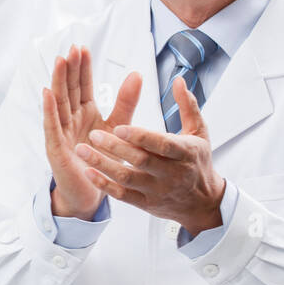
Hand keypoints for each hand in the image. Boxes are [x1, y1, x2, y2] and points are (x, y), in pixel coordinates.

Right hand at [42, 45, 141, 219]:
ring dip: (58, 82)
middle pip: (69, 89)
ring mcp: (61, 132)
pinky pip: (51, 125)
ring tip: (60, 61)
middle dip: (70, 69)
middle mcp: (71, 119)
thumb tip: (137, 74)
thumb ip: (125, 102)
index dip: (82, 68)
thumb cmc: (103, 159)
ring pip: (59, 102)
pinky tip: (47, 93)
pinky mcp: (56, 147)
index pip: (82, 86)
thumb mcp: (118, 127)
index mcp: (85, 113)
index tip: (83, 48)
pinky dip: (48, 109)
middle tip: (72, 49)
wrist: (93, 191)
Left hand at [75, 77, 225, 234]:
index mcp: (185, 153)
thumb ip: (187, 106)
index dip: (140, 136)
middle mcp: (171, 173)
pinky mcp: (145, 203)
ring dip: (102, 164)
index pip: (162, 145)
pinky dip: (104, 184)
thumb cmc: (197, 162)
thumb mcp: (199, 133)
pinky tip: (88, 172)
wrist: (202, 203)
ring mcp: (157, 190)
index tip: (119, 126)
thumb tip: (178, 80)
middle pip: (141, 161)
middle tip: (93, 134)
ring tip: (81, 150)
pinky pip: (122, 195)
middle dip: (115, 148)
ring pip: (126, 178)